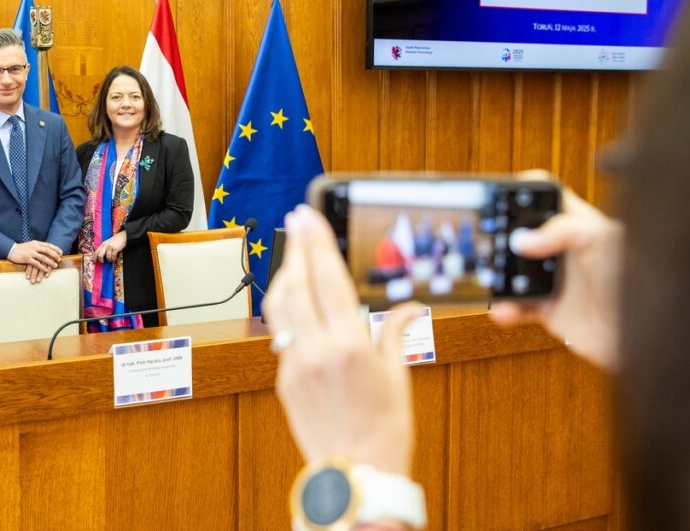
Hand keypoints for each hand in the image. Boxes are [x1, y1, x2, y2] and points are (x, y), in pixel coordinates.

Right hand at [8, 241, 62, 282]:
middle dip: (55, 255)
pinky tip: (46, 271)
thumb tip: (48, 249)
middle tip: (60, 259)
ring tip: (55, 266)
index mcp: (36, 243)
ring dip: (50, 262)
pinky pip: (36, 264)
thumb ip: (39, 246)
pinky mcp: (27, 259)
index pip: (48, 245)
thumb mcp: (31, 244)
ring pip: (43, 258)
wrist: (11, 249)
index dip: (56, 248)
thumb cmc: (22, 248)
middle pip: (47, 251)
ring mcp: (31, 253)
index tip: (61, 252)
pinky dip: (42, 268)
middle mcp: (34, 247)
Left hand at [94, 231, 126, 262]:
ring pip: (107, 257)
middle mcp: (105, 245)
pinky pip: (113, 256)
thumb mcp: (108, 242)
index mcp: (103, 244)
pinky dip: (113, 259)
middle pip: (100, 255)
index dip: (94, 257)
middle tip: (102, 262)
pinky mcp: (115, 249)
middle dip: (101, 260)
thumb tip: (101, 256)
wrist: (123, 236)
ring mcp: (110, 247)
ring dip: (109, 260)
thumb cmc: (116, 240)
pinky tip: (114, 259)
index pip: (96, 251)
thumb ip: (104, 248)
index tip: (94, 261)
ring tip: (111, 260)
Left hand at [264, 205, 423, 476]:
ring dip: (286, 276)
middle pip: (296, 284)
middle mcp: (316, 350)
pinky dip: (289, 313)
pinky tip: (299, 304)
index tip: (307, 215)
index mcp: (349, 345)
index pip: (327, 279)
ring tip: (295, 257)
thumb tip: (409, 308)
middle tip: (296, 220)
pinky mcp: (282, 379)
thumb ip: (396, 333)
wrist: (357, 475)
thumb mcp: (398, 376)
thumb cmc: (385, 429)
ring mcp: (294, 365)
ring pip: (280, 307)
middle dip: (296, 247)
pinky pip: (282, 336)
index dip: (316, 242)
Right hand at [490, 180, 621, 371]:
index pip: (547, 196)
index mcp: (576, 224)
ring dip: (498, 276)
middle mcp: (562, 250)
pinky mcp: (548, 308)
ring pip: (513, 271)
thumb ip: (561, 230)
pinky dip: (506, 309)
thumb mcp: (600, 239)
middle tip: (485, 239)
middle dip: (500, 236)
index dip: (524, 190)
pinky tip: (504, 309)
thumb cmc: (635, 279)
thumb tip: (522, 239)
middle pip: (521, 233)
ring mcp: (553, 279)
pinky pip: (518, 307)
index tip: (500, 194)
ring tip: (491, 278)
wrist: (642, 331)